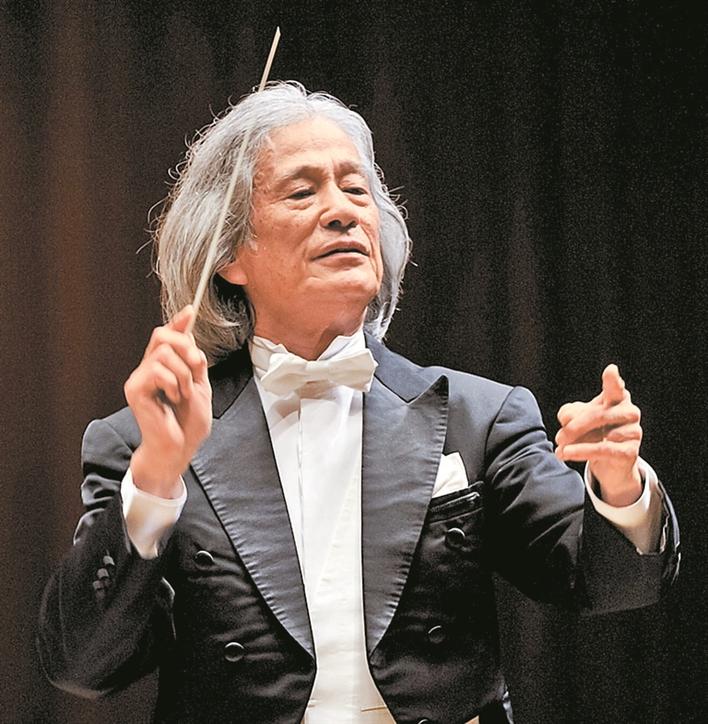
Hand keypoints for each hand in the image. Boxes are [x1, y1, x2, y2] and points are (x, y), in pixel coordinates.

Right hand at [124, 306, 211, 496]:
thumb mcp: (199, 385)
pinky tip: (174, 398)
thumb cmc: (188, 423)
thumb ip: (194, 360)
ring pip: (163, 353)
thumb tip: (190, 334)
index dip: (177, 323)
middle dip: (185, 346)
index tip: (190, 312)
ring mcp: (139, 379)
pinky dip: (173, 382)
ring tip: (184, 392)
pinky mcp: (135, 390)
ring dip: (183, 372)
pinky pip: (157, 370)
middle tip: (196, 366)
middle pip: (161, 335)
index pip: (166, 336)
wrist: (180, 448)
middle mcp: (147, 370)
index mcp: (162, 368)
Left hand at [555, 364, 642, 506]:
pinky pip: (604, 449)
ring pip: (601, 433)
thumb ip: (569, 413)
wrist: (609, 462)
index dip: (613, 380)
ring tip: (561, 450)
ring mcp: (633, 432)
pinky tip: (569, 453)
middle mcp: (629, 412)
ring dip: (577, 442)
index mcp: (617, 398)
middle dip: (574, 427)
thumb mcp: (577, 418)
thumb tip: (566, 419)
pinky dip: (583, 451)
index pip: (615, 388)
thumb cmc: (593, 431)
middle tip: (558, 438)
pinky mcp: (630, 452)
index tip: (611, 370)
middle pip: (598, 414)